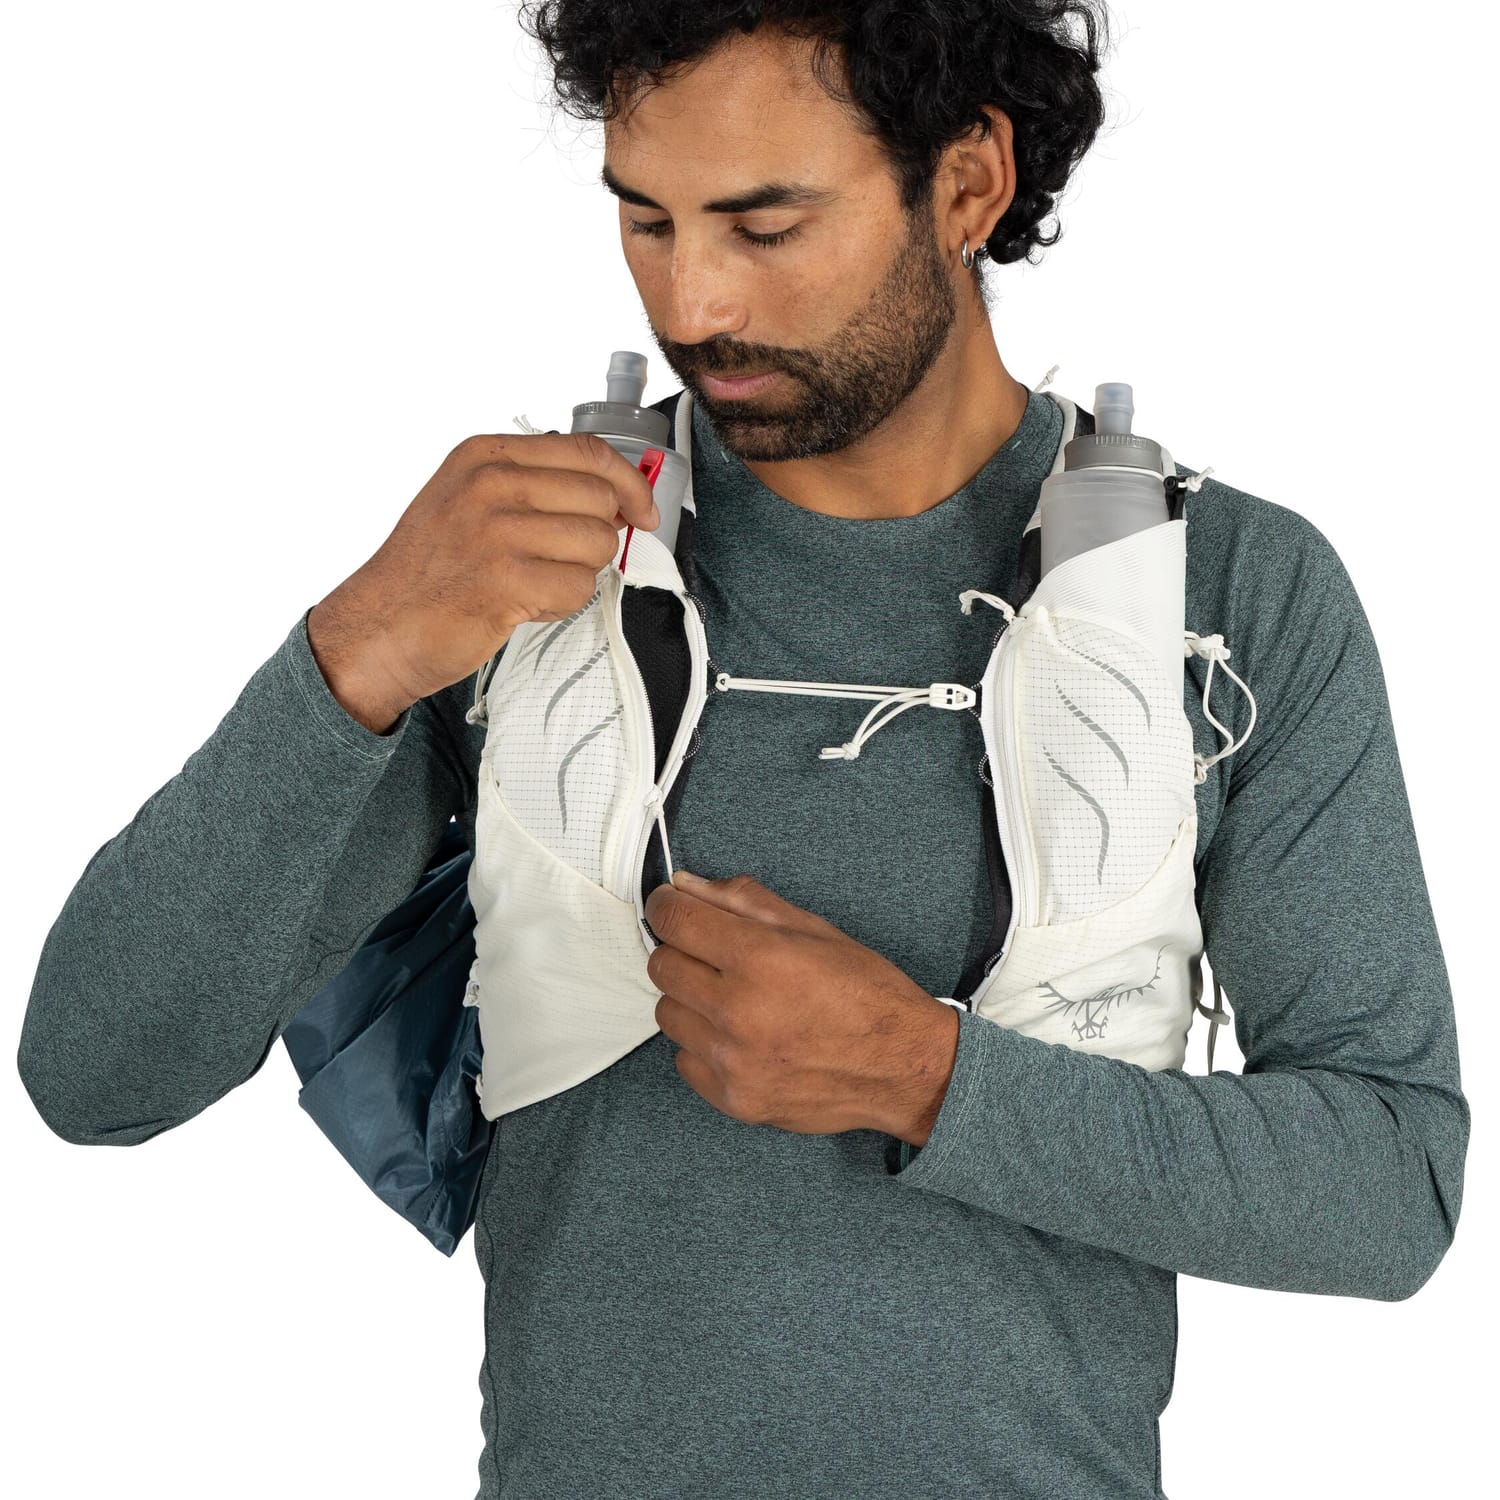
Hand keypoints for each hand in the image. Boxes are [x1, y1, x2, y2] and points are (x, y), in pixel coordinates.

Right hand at [307, 429, 662, 726]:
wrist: (379, 626)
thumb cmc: (429, 570)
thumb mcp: (467, 498)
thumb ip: (533, 483)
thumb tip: (614, 491)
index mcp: (485, 456)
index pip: (590, 451)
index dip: (630, 484)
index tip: (642, 511)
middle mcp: (490, 485)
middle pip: (602, 500)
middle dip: (597, 538)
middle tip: (558, 560)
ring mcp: (496, 532)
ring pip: (597, 544)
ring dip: (578, 572)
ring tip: (533, 581)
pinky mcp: (505, 582)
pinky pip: (579, 588)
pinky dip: (562, 603)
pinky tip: (525, 603)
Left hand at [644, 870, 959, 1143]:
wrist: (903, 1068)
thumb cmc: (869, 997)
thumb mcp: (814, 930)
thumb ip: (745, 902)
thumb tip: (690, 886)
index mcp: (762, 959)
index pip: (676, 920)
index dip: (666, 906)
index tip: (669, 906)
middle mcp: (741, 1011)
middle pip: (663, 966)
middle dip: (682, 951)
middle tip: (712, 954)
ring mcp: (734, 1060)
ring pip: (667, 1014)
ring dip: (690, 1000)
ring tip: (732, 999)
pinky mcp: (734, 1098)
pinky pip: (683, 1059)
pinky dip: (702, 1045)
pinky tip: (738, 1036)